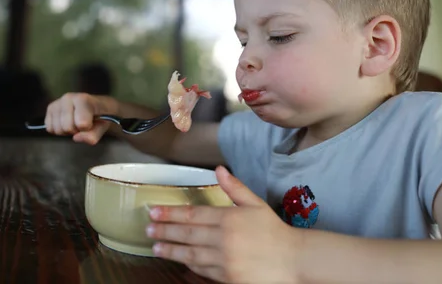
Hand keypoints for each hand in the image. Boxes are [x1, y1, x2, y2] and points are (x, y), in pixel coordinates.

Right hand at [45, 93, 117, 144]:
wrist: (96, 107)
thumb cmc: (101, 116)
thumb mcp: (103, 127)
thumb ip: (93, 135)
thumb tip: (76, 138)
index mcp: (83, 99)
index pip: (81, 122)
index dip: (86, 129)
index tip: (91, 124)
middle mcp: (68, 98)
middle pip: (67, 127)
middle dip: (76, 131)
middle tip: (82, 125)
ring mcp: (57, 102)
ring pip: (57, 129)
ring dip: (67, 131)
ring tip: (75, 123)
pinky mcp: (50, 108)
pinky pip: (50, 128)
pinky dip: (58, 130)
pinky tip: (67, 123)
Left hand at [146, 166, 301, 283]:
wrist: (294, 260)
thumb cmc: (274, 231)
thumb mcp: (255, 204)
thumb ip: (234, 187)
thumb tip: (218, 169)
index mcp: (228, 219)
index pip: (192, 214)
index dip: (170, 213)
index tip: (154, 211)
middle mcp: (223, 239)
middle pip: (186, 234)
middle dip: (164, 230)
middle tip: (147, 228)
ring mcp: (224, 261)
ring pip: (190, 254)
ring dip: (170, 250)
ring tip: (155, 246)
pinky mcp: (228, 278)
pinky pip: (203, 270)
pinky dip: (189, 265)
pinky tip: (179, 261)